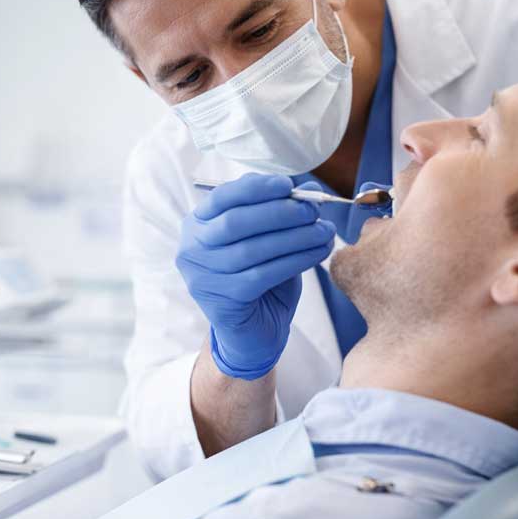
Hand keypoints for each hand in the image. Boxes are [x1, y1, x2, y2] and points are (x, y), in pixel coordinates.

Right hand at [176, 173, 335, 379]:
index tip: (288, 185)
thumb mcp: (265, 240)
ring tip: (325, 232)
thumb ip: (279, 213)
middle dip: (279, 212)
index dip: (255, 188)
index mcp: (197, 225)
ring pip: (253, 249)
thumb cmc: (258, 279)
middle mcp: (192, 249)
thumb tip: (308, 190)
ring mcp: (203, 277)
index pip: (222, 197)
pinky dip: (295, 260)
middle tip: (313, 211)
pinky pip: (263, 274)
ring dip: (295, 237)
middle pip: (236, 221)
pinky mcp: (222, 301)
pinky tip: (317, 253)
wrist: (251, 333)